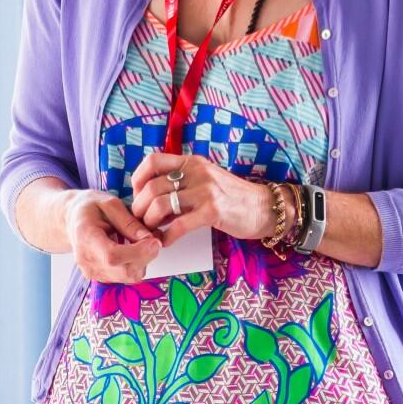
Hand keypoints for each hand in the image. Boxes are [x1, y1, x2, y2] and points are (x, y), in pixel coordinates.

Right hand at [64, 189, 161, 283]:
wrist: (73, 221)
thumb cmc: (90, 209)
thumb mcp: (109, 204)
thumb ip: (129, 222)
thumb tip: (149, 238)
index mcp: (86, 237)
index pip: (112, 256)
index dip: (138, 252)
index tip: (154, 240)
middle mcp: (87, 261)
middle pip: (124, 271)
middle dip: (146, 256)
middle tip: (153, 238)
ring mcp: (93, 272)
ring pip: (129, 276)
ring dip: (143, 260)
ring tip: (141, 241)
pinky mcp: (101, 278)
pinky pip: (126, 277)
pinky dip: (136, 264)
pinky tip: (133, 249)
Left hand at [128, 151, 273, 245]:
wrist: (264, 207)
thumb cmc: (232, 198)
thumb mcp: (205, 179)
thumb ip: (182, 182)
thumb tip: (151, 197)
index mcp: (191, 161)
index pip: (152, 161)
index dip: (138, 180)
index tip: (138, 197)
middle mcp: (196, 171)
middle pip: (152, 188)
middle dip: (140, 209)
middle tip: (142, 222)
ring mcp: (205, 190)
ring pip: (161, 205)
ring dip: (150, 223)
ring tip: (153, 232)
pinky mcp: (213, 211)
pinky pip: (179, 225)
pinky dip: (167, 237)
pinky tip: (166, 242)